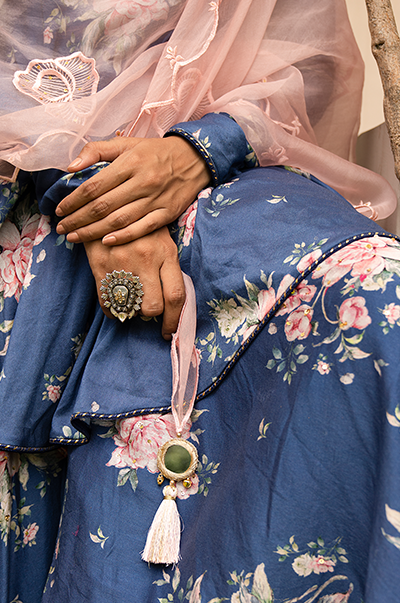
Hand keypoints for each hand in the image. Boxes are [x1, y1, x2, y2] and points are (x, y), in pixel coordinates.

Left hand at [56, 136, 209, 244]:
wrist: (195, 159)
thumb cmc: (155, 152)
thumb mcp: (127, 144)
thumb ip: (97, 151)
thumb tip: (71, 167)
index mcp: (130, 163)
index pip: (94, 186)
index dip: (73, 200)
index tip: (59, 209)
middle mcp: (142, 182)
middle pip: (102, 206)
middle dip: (78, 220)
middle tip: (62, 229)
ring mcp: (155, 200)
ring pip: (118, 220)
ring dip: (93, 231)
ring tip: (75, 237)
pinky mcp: (166, 213)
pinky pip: (142, 228)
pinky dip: (123, 236)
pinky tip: (106, 242)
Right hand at [84, 227, 184, 339]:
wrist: (107, 206)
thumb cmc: (141, 228)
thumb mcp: (163, 241)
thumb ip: (168, 268)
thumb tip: (172, 305)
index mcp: (166, 253)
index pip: (176, 296)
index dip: (174, 320)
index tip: (169, 331)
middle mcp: (146, 259)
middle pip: (153, 306)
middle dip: (150, 313)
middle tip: (146, 307)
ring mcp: (122, 263)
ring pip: (130, 308)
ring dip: (131, 312)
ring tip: (130, 299)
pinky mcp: (100, 267)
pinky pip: (107, 304)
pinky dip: (112, 311)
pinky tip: (115, 301)